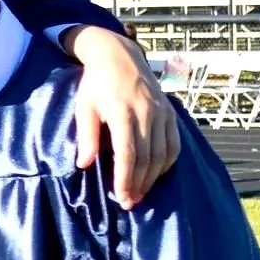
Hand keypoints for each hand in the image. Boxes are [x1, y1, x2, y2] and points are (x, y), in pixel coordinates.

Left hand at [66, 27, 178, 206]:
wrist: (119, 57)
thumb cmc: (96, 84)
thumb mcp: (84, 107)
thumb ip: (87, 136)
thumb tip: (84, 164)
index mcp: (123, 113)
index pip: (128, 153)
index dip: (125, 178)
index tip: (121, 197)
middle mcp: (147, 114)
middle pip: (147, 158)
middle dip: (139, 183)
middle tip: (129, 202)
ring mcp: (162, 113)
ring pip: (164, 153)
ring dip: (153, 177)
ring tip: (140, 193)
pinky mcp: (170, 112)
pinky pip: (175, 143)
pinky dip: (168, 162)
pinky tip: (157, 174)